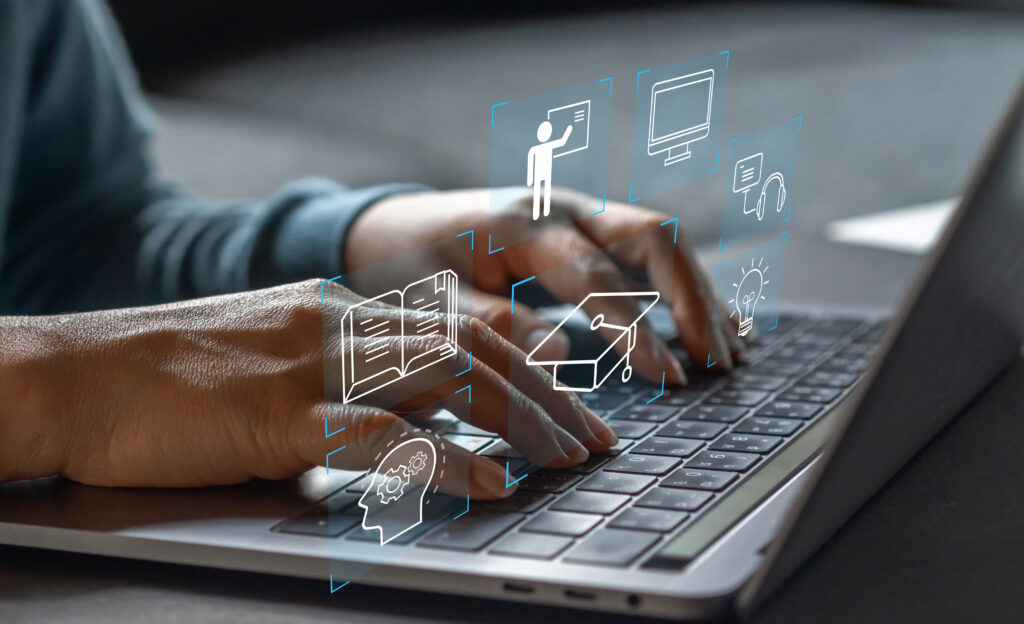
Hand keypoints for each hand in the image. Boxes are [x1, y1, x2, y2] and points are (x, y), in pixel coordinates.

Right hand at [0, 281, 613, 497]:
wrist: (76, 375)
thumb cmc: (171, 375)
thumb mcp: (275, 354)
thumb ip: (346, 369)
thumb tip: (415, 407)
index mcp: (342, 309)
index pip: (461, 321)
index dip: (530, 359)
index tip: (571, 401)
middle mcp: (340, 324)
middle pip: (473, 348)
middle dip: (547, 396)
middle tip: (594, 440)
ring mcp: (312, 366)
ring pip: (447, 379)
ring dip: (520, 421)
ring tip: (568, 459)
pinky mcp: (278, 417)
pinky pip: (381, 434)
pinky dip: (444, 458)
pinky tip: (488, 481)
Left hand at [346, 188, 744, 385]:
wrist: (393, 230)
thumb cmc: (408, 267)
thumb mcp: (433, 301)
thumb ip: (492, 325)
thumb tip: (559, 360)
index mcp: (522, 223)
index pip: (595, 273)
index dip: (636, 328)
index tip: (669, 377)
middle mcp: (562, 208)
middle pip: (653, 236)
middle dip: (692, 299)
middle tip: (715, 362)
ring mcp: (580, 215)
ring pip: (661, 243)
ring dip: (699, 297)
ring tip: (729, 356)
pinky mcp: (587, 233)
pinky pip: (649, 255)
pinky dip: (684, 291)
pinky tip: (715, 327)